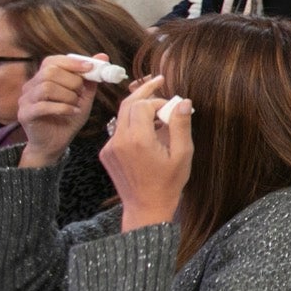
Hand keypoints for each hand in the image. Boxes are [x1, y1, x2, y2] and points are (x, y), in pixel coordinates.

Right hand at [17, 55, 101, 168]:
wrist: (55, 144)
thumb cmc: (68, 118)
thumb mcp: (83, 97)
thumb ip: (90, 78)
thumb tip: (103, 56)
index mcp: (43, 78)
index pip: (52, 61)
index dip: (72, 63)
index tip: (90, 68)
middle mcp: (31, 86)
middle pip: (50, 72)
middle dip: (73, 82)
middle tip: (80, 94)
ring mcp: (25, 100)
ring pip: (47, 87)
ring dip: (68, 96)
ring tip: (75, 105)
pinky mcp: (25, 114)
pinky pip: (44, 105)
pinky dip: (63, 108)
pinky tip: (73, 112)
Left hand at [99, 76, 192, 231]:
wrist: (145, 208)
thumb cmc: (168, 184)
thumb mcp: (182, 155)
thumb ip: (181, 125)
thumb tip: (183, 101)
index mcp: (138, 140)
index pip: (142, 105)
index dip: (158, 101)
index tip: (172, 109)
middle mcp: (119, 141)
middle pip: (127, 104)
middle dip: (144, 93)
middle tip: (159, 82)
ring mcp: (110, 147)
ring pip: (121, 116)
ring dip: (138, 109)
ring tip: (157, 109)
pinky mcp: (107, 153)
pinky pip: (119, 130)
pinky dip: (133, 124)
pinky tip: (148, 131)